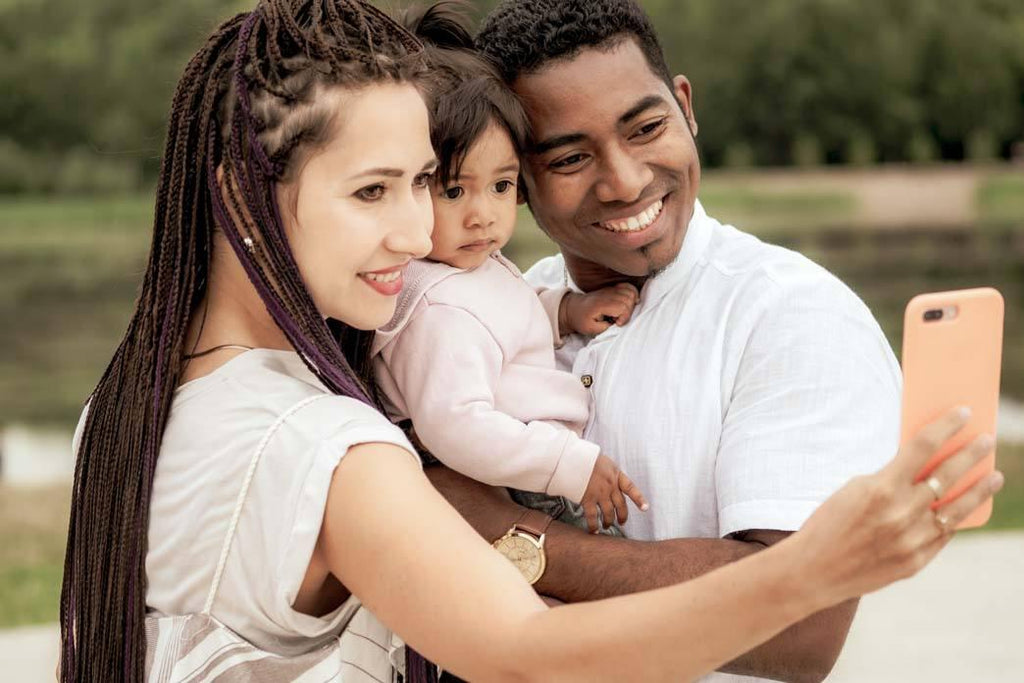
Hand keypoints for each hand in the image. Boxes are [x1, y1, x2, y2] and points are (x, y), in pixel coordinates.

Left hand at [560, 284, 639, 336]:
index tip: (617, 323)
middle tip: (618, 319)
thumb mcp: (590, 329)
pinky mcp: (613, 289)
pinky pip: (629, 287)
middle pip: (629, 299)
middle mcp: (607, 294)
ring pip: (631, 292)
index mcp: (601, 304)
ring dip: (631, 304)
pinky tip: (628, 303)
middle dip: (628, 312)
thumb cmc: (581, 320)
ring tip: (622, 312)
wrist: (574, 308)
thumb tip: (618, 323)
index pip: (622, 307)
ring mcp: (611, 290)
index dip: (624, 317)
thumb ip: (606, 328)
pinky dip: (633, 294)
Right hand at [580, 454, 648, 532]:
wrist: (574, 458)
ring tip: (606, 526)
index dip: (639, 499)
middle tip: (621, 522)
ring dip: (608, 521)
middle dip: (622, 516)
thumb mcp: (604, 462)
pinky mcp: (588, 499)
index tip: (645, 508)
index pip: (631, 488)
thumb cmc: (586, 458)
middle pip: (620, 505)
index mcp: (616, 474)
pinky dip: (593, 525)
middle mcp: (611, 485)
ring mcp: (600, 493)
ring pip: (608, 513)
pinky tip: (593, 530)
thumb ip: (610, 473)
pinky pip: (593, 516)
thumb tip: (611, 481)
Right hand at [792, 407, 1002, 604]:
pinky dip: (954, 520)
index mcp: (880, 487)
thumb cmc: (828, 523)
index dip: (945, 426)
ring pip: (956, 509)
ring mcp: (911, 540)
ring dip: (979, 489)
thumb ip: (889, 478)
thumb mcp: (853, 489)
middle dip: (971, 453)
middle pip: (946, 475)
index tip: (963, 412)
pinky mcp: (915, 562)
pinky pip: (943, 535)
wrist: (813, 570)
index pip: (922, 447)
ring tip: (995, 476)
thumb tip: (923, 465)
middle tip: (987, 439)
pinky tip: (964, 509)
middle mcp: (901, 513)